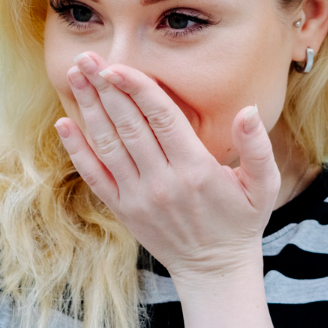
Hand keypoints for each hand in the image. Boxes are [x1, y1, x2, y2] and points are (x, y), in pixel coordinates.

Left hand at [55, 52, 281, 282]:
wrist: (213, 269)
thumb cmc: (241, 221)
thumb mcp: (264, 185)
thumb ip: (257, 147)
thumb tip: (248, 110)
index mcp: (196, 169)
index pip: (161, 118)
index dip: (137, 89)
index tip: (117, 66)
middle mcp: (162, 181)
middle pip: (128, 125)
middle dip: (105, 88)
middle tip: (88, 57)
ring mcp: (137, 197)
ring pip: (107, 144)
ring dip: (88, 108)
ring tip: (75, 76)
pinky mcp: (122, 209)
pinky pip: (94, 175)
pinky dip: (77, 149)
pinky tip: (63, 124)